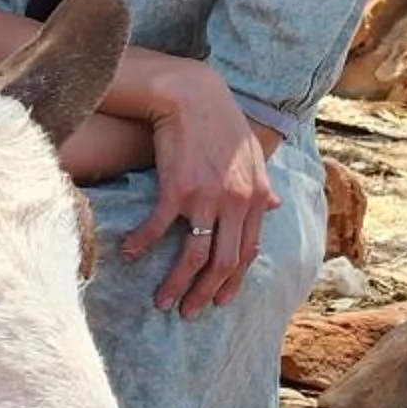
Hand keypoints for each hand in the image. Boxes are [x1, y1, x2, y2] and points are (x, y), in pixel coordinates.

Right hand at [120, 60, 280, 315]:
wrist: (193, 95)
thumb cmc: (222, 123)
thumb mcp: (254, 156)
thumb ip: (264, 186)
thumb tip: (278, 207)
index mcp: (257, 198)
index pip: (248, 252)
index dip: (233, 280)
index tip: (218, 299)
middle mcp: (236, 203)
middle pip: (223, 262)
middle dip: (205, 293)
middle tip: (189, 312)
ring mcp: (207, 198)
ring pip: (194, 255)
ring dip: (177, 283)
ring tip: (162, 301)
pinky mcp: (177, 189)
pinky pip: (158, 228)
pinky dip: (142, 245)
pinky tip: (128, 254)